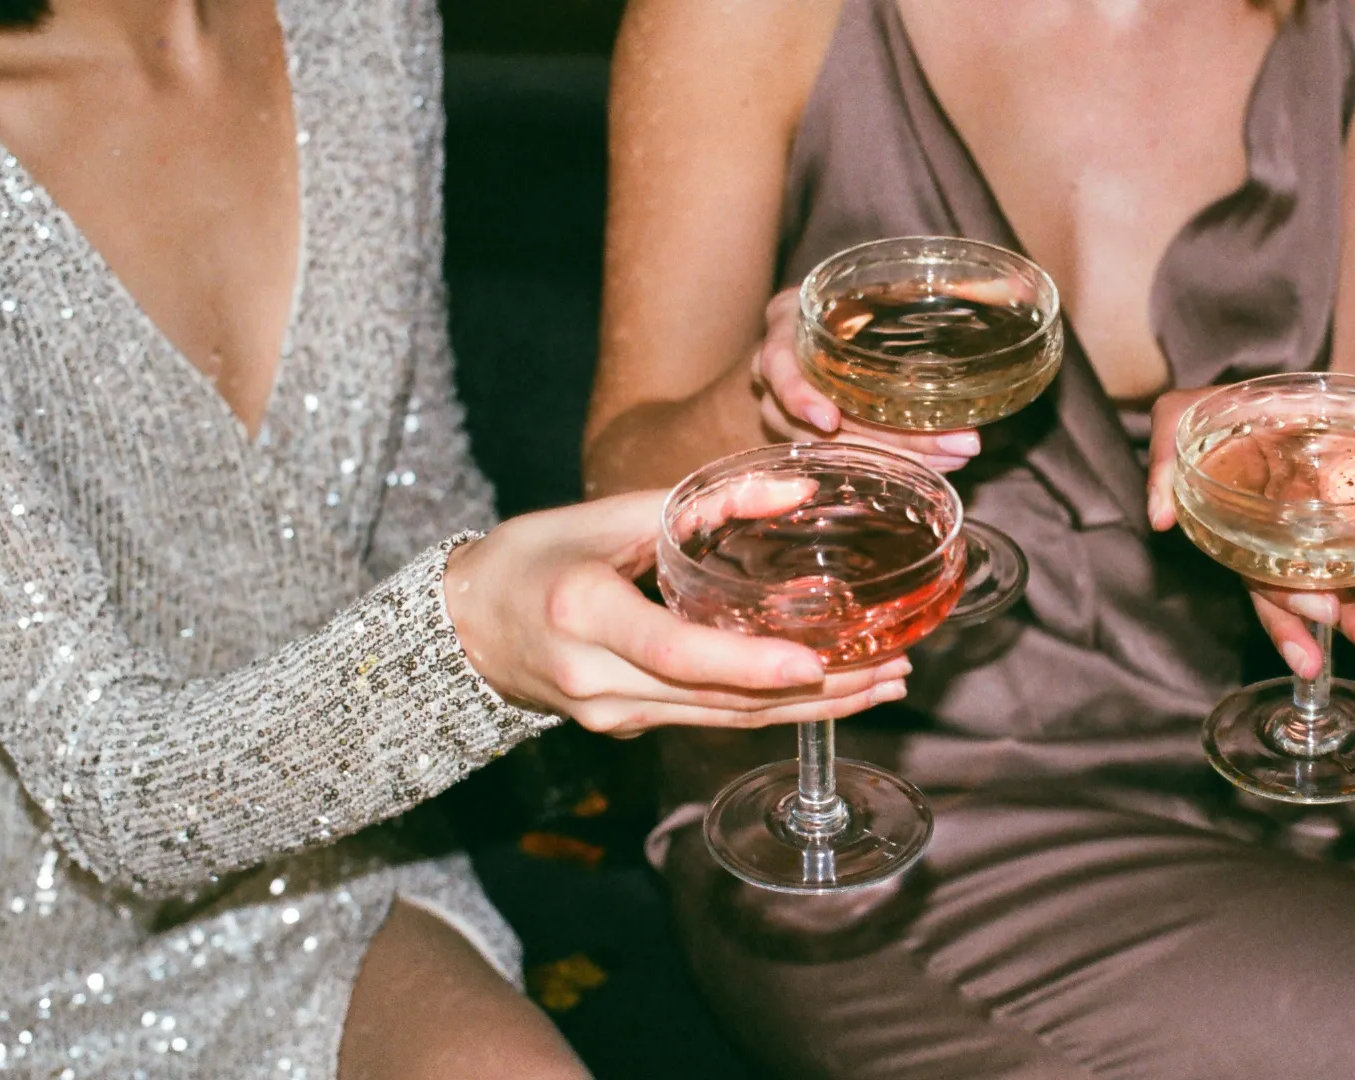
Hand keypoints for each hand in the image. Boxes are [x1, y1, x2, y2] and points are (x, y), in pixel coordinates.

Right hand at [445, 490, 909, 737]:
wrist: (464, 628)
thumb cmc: (532, 556)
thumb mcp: (605, 514)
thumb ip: (700, 503)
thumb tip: (796, 489)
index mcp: (582, 612)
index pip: (674, 651)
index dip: (746, 664)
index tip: (813, 663)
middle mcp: (597, 679)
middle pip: (717, 701)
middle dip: (814, 693)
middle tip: (891, 670)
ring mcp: (610, 715)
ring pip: (723, 721)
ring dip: (810, 710)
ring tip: (881, 683)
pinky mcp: (626, 727)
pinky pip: (708, 720)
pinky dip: (770, 708)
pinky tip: (827, 692)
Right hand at [751, 287, 981, 470]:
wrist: (835, 320)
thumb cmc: (855, 297)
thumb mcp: (882, 281)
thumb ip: (937, 287)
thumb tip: (1014, 283)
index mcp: (787, 325)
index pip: (776, 364)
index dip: (798, 394)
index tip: (830, 419)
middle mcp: (778, 374)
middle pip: (816, 421)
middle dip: (885, 439)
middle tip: (951, 446)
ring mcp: (790, 412)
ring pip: (833, 450)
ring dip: (896, 457)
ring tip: (953, 457)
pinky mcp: (814, 437)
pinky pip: (846, 460)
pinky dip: (892, 463)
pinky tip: (935, 466)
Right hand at [1145, 385, 1354, 676]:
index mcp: (1271, 417)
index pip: (1184, 421)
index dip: (1164, 463)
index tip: (1163, 517)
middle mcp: (1257, 468)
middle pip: (1220, 520)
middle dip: (1265, 575)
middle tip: (1323, 610)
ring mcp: (1269, 519)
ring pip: (1252, 573)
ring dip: (1290, 617)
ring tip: (1339, 649)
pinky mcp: (1292, 560)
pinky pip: (1282, 596)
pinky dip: (1311, 627)